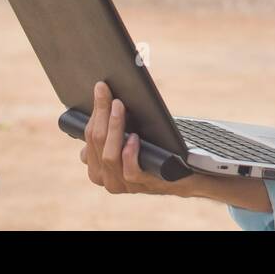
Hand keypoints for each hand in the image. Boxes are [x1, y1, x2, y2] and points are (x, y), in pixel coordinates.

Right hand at [81, 81, 208, 198]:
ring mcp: (123, 184)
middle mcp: (105, 177)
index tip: (101, 87)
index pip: (90, 135)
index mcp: (97, 165)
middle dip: (102, 114)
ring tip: (119, 107)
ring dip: (114, 128)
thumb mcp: (129, 136)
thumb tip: (104, 95)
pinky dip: (129, 153)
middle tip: (109, 93)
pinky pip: (130, 171)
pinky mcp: (143, 185)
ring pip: (109, 156)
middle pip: (97, 142)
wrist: (184, 171)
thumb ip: (113, 127)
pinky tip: (134, 137)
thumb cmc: (154, 148)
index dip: (95, 110)